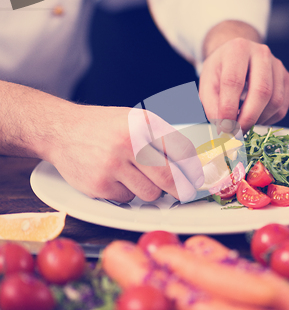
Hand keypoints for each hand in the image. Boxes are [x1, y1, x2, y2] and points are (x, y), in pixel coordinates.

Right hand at [46, 105, 203, 202]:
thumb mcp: (136, 120)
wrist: (61, 130)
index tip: (198, 179)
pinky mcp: (99, 185)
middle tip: (183, 193)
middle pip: (169, 178)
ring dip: (149, 190)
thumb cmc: (104, 127)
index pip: (181, 151)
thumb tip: (191, 163)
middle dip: (180, 189)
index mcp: (144, 124)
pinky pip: (127, 198)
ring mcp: (113, 164)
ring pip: (150, 193)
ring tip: (137, 176)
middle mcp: (130, 142)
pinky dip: (126, 193)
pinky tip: (115, 178)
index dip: (193, 169)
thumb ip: (161, 138)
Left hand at [199, 36, 288, 132]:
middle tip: (236, 133)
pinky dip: (268, 119)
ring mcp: (278, 66)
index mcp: (237, 49)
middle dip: (248, 118)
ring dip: (259, 120)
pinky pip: (282, 107)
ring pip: (275, 101)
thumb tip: (224, 127)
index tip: (224, 127)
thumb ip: (212, 106)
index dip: (228, 108)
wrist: (237, 57)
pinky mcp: (287, 79)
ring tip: (244, 123)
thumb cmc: (221, 70)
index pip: (233, 81)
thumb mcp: (207, 84)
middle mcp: (261, 53)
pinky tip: (255, 117)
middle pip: (262, 91)